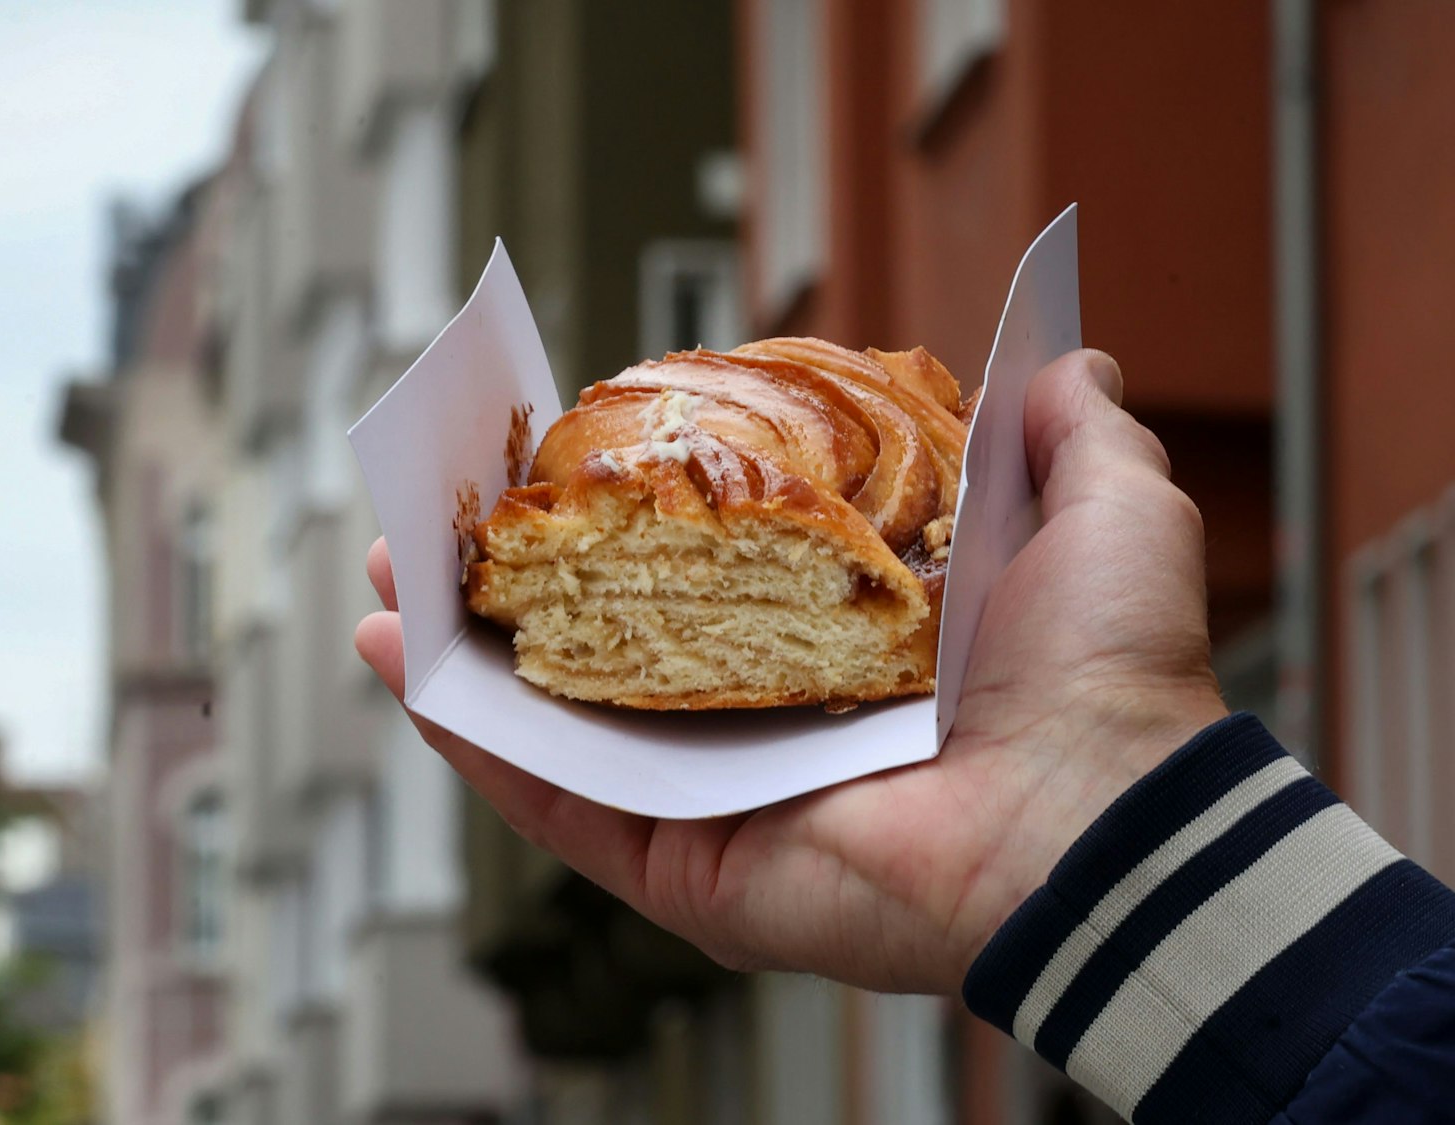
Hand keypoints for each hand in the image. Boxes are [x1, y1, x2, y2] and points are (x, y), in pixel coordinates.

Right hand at [353, 350, 1228, 994]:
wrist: (1101, 817)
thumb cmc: (1107, 677)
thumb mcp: (1102, 512)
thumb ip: (1066, 434)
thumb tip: (1069, 362)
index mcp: (844, 652)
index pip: (707, 581)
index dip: (625, 523)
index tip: (558, 460)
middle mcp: (769, 728)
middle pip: (607, 652)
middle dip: (512, 588)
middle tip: (438, 522)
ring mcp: (717, 801)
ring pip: (557, 727)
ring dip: (460, 657)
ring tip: (384, 583)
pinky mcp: (684, 865)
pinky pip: (559, 805)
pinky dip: (475, 746)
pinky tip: (409, 672)